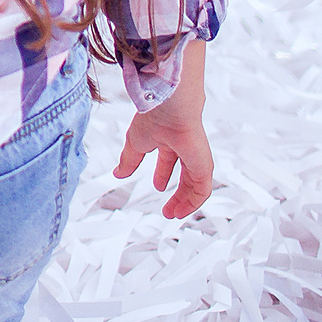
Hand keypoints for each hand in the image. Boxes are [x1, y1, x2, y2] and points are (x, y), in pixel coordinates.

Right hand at [112, 44, 214, 218]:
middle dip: (177, 193)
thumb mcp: (135, 143)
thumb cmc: (153, 116)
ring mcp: (196, 157)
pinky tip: (182, 210)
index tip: (157, 187)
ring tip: (173, 214)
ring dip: (184, 202)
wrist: (169, 106)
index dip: (162, 174)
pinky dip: (193, 203)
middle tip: (168, 209)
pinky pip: (202, 190)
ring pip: (195, 186)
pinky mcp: (204, 165)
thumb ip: (128, 160)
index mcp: (169, 139)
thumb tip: (117, 174)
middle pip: (184, 176)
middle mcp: (185, 149)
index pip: (169, 160)